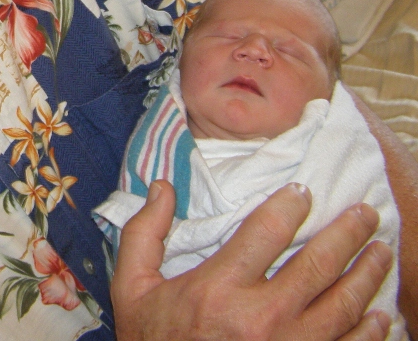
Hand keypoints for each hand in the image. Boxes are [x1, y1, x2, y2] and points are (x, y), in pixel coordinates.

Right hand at [111, 181, 393, 340]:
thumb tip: (161, 186)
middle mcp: (261, 318)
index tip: (303, 192)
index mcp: (218, 290)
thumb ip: (143, 234)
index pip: (267, 232)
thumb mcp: (132, 287)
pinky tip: (379, 313)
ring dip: (367, 274)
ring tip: (379, 250)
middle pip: (317, 265)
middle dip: (346, 233)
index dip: (289, 205)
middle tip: (364, 213)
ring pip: (343, 305)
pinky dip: (370, 330)